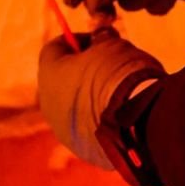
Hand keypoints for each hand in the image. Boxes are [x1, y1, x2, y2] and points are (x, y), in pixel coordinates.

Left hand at [37, 29, 164, 168]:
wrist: (136, 119)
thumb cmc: (121, 75)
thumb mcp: (113, 45)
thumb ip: (101, 39)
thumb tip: (100, 37)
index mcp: (49, 72)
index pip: (54, 47)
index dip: (77, 39)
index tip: (98, 38)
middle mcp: (48, 102)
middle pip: (61, 79)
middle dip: (83, 69)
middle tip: (110, 64)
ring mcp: (63, 128)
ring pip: (73, 106)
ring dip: (90, 97)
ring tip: (119, 91)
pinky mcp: (81, 148)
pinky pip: (87, 128)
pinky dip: (100, 119)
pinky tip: (122, 114)